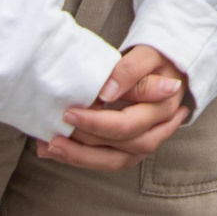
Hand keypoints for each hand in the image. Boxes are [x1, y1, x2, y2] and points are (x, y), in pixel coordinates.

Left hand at [41, 45, 188, 171]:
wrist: (165, 67)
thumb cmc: (155, 59)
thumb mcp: (148, 55)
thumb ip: (130, 70)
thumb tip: (107, 92)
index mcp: (163, 109)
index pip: (127, 125)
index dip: (97, 123)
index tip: (69, 113)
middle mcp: (156, 132)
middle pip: (120, 148)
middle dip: (84, 145)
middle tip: (54, 136)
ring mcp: (144, 143)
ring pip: (112, 161)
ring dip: (79, 158)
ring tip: (50, 148)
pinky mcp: (130, 148)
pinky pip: (105, 159)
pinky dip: (79, 157)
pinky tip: (54, 151)